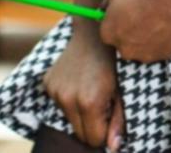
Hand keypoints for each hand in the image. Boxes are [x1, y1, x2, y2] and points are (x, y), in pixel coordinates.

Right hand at [43, 26, 124, 150]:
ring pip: (69, 119)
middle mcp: (68, 99)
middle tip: (104, 105)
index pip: (93, 139)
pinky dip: (69, 100)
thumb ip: (119, 120)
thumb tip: (113, 147)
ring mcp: (55, 91)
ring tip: (92, 91)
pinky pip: (59, 104)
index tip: (111, 120)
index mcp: (89, 102)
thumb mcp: (123, 89)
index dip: (104, 134)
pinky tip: (79, 83)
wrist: (93, 31)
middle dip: (92, 126)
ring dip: (80, 113)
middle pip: (79, 133)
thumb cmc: (115, 60)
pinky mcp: (47, 84)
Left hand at [98, 0, 170, 62]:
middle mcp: (125, 50)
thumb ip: (107, 3)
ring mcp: (147, 54)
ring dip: (151, 36)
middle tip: (145, 14)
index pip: (109, 32)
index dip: (118, 21)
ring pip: (146, 47)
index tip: (127, 13)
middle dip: (134, 31)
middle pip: (127, 43)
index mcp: (109, 35)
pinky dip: (167, 38)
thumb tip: (104, 8)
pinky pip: (165, 47)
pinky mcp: (168, 54)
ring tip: (161, 17)